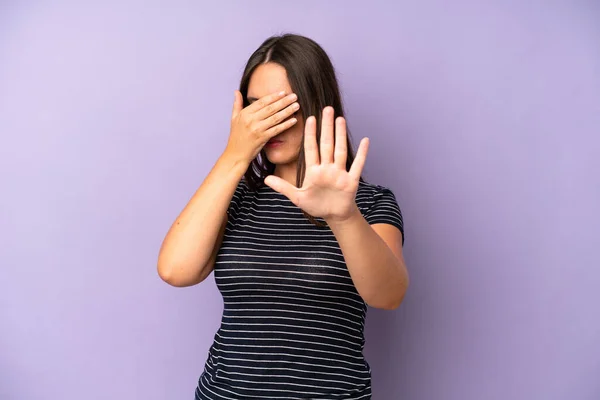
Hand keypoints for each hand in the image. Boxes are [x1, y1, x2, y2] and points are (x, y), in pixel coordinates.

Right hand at [224, 90, 298, 164]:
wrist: (235, 155)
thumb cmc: (236, 137)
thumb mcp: (234, 119)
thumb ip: (237, 104)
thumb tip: (237, 91)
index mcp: (245, 113)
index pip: (262, 102)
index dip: (274, 96)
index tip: (283, 92)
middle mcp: (251, 120)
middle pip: (270, 108)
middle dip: (284, 101)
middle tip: (294, 96)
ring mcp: (257, 129)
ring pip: (275, 118)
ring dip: (287, 111)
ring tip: (297, 106)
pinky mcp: (262, 138)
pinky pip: (277, 129)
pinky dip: (286, 124)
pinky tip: (294, 120)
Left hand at [264, 106, 368, 222]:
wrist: (334, 215)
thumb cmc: (316, 205)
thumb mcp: (297, 197)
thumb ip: (283, 187)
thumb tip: (266, 179)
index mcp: (314, 170)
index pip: (311, 148)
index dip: (310, 133)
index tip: (310, 118)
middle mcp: (327, 168)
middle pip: (327, 144)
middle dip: (326, 127)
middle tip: (327, 108)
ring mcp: (339, 173)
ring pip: (340, 151)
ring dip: (341, 135)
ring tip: (340, 119)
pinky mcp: (351, 181)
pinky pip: (357, 165)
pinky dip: (362, 154)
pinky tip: (365, 140)